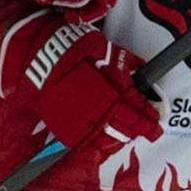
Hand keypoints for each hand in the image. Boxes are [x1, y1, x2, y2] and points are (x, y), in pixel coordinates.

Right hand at [0, 12, 161, 151]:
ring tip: (132, 136)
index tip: (156, 121)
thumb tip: (140, 66)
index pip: (132, 108)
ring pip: (105, 135)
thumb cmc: (70, 48)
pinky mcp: (62, 125)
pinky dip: (97, 143)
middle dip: (139, 128)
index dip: (146, 116)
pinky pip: (83, 140)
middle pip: (122, 124)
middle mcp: (94, 109)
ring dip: (120, 137)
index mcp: (106, 91)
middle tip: (152, 132)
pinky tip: (105, 143)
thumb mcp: (100, 47)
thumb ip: (122, 60)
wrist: (35, 56)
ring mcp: (77, 119)